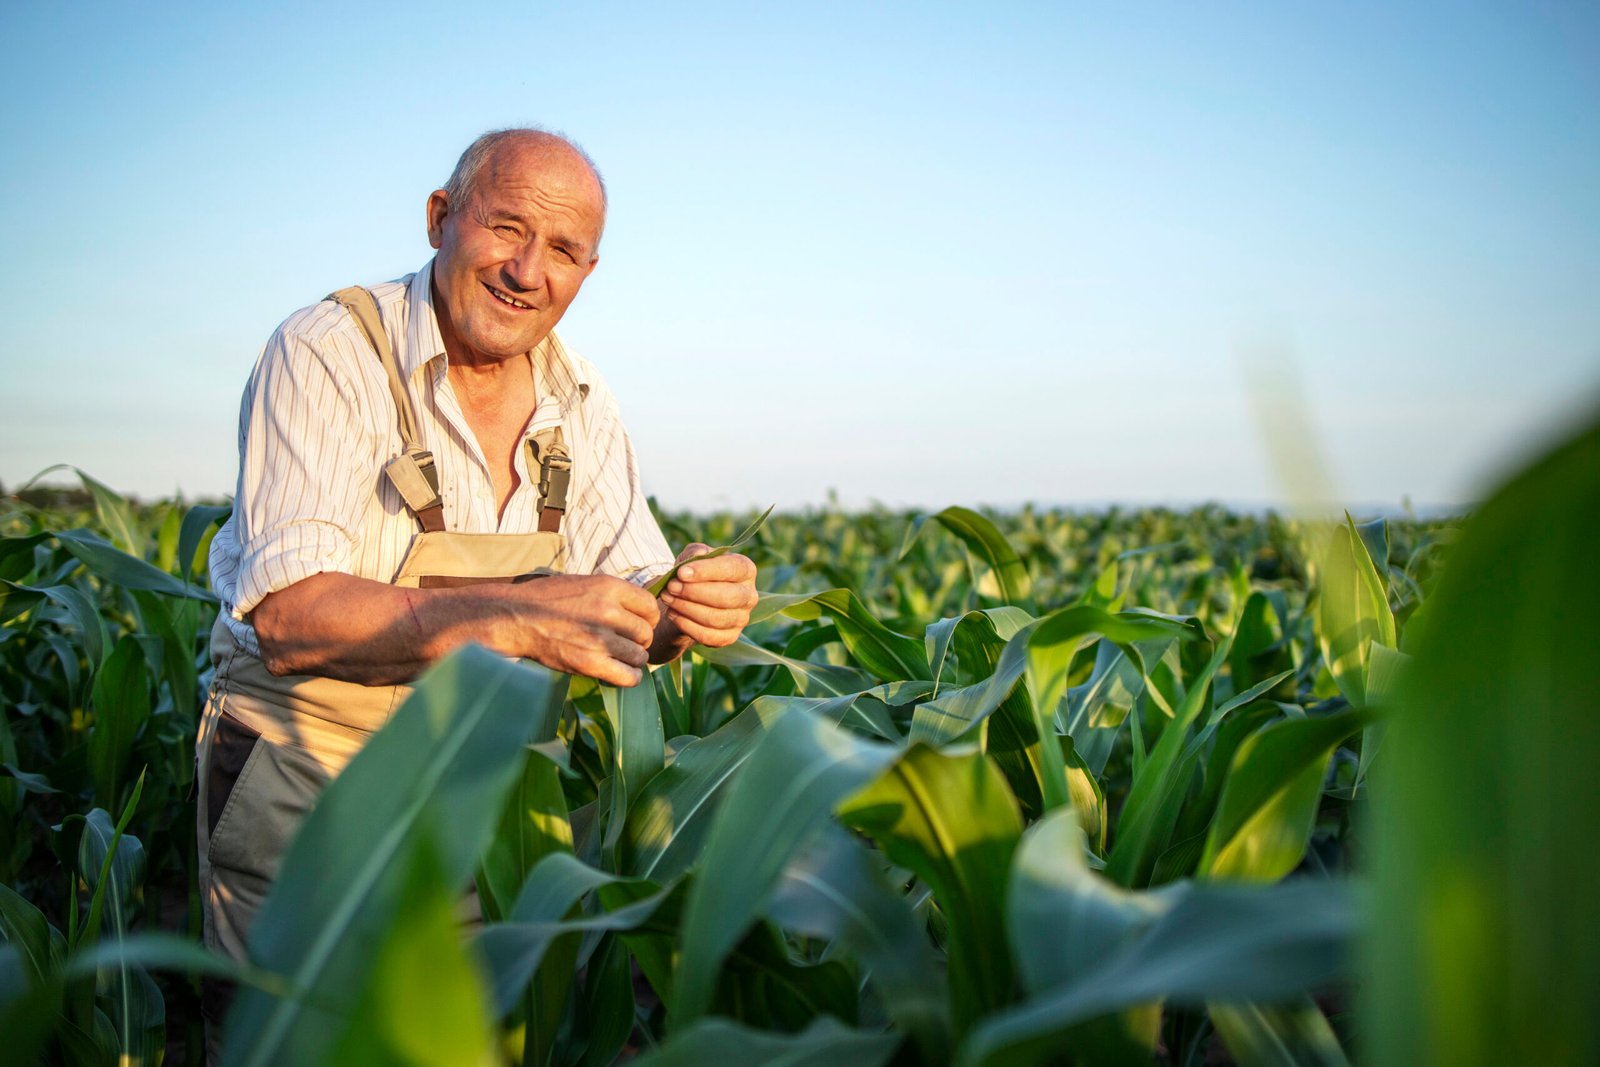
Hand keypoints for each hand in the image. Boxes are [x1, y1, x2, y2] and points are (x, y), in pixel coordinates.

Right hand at [512, 574, 660, 686]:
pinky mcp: (590, 663)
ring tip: (617, 657)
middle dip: (638, 640)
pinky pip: (629, 676)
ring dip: (632, 659)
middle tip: (624, 643)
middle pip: (646, 633)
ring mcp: (600, 639)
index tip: (636, 623)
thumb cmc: (548, 599)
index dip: (646, 618)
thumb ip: (614, 595)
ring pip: (640, 655)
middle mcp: (608, 611)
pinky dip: (630, 677)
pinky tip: (620, 672)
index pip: (650, 607)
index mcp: (609, 587)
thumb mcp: (585, 583)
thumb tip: (642, 610)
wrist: (516, 617)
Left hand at [656, 543, 758, 655]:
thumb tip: (700, 554)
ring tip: (668, 598)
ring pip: (716, 618)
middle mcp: (749, 595)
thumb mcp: (693, 556)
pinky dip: (687, 626)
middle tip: (671, 587)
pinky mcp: (730, 637)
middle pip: (727, 597)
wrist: (690, 599)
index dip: (706, 571)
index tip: (681, 573)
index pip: (732, 569)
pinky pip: (709, 636)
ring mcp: (742, 618)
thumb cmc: (695, 573)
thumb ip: (695, 552)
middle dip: (694, 592)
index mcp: (746, 570)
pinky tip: (672, 614)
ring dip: (687, 609)